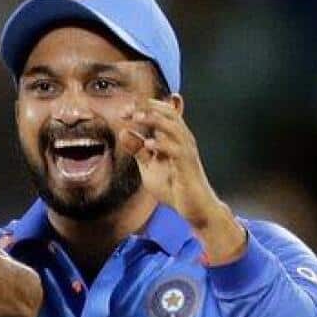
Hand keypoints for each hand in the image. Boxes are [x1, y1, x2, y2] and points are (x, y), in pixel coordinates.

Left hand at [120, 99, 246, 263]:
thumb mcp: (150, 166)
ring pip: (174, 127)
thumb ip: (138, 150)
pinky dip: (162, 145)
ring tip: (136, 118)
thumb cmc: (174, 186)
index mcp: (174, 138)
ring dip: (155, 120)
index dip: (142, 108)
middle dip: (147, 108)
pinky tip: (148, 144)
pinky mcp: (187, 166)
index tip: (122, 111)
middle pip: (168, 113)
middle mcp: (182, 140)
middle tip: (127, 110)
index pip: (161, 113)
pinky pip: (176, 150)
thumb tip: (123, 132)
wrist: (194, 208)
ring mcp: (186, 151)